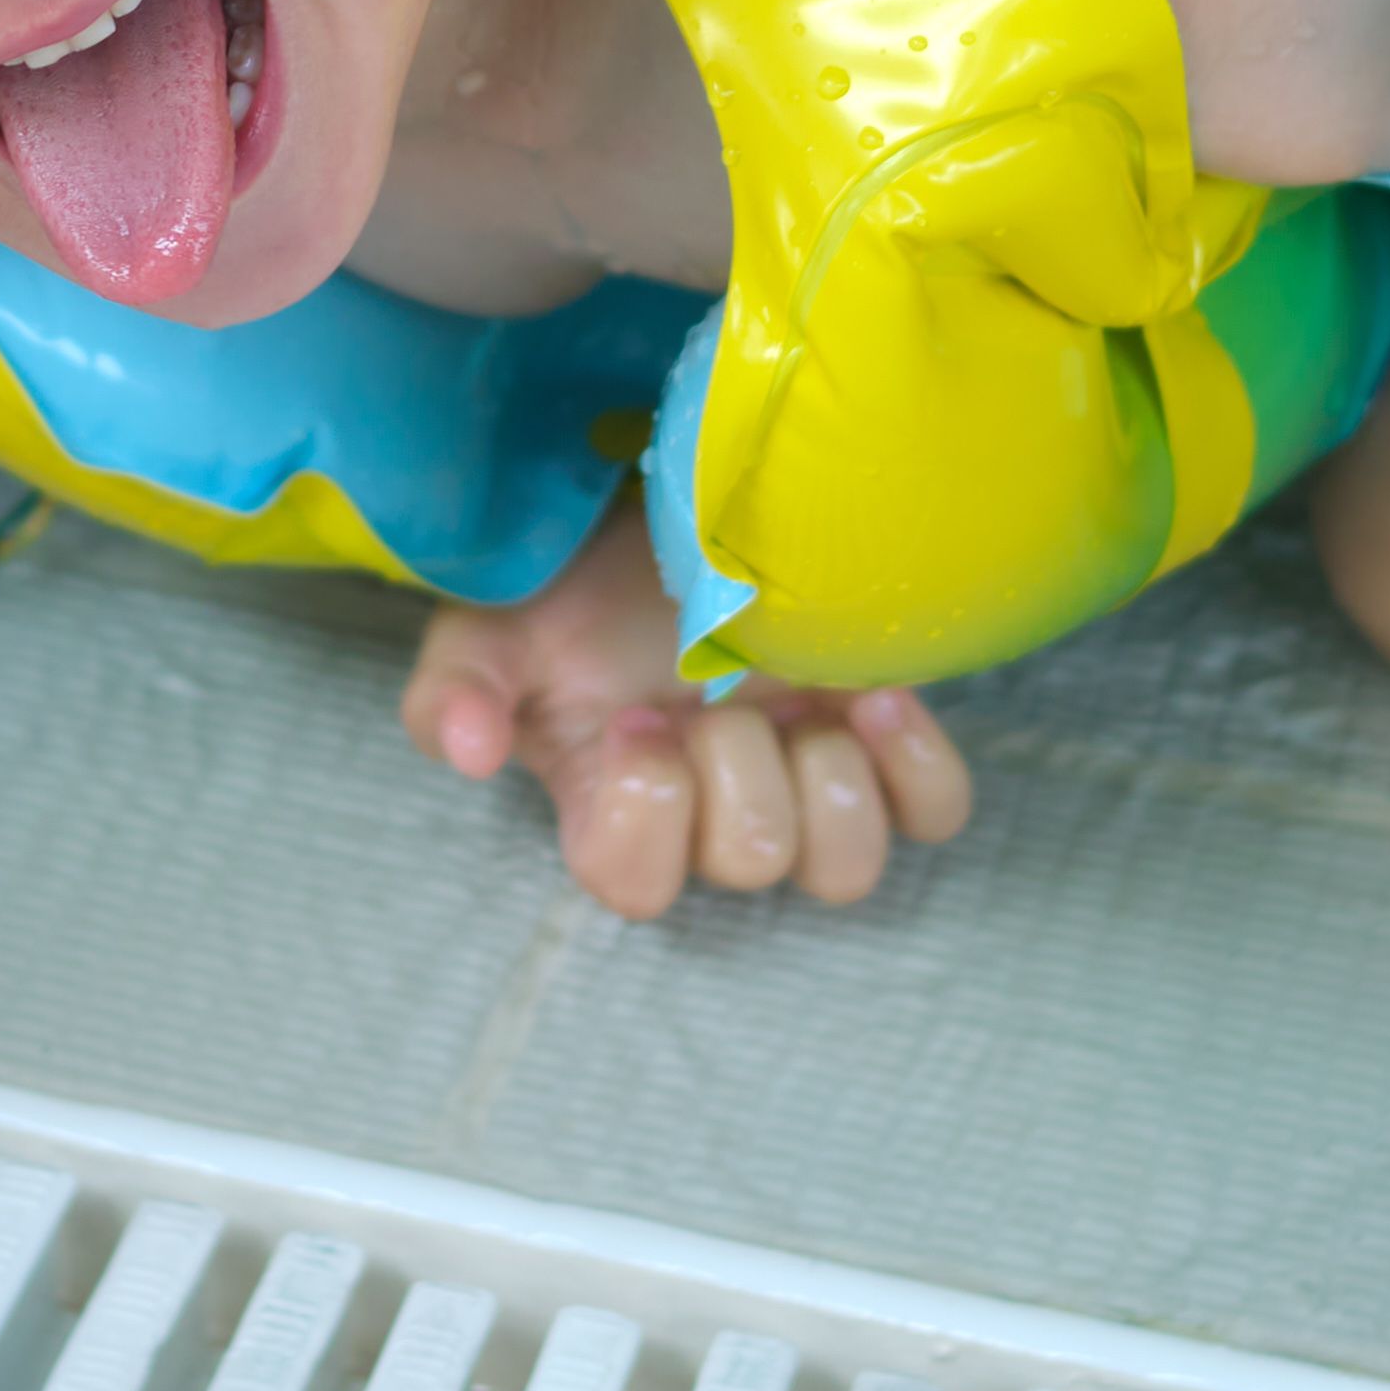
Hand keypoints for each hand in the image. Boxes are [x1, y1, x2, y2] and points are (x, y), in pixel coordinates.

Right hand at [399, 503, 975, 914]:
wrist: (667, 503)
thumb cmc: (574, 579)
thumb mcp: (489, 621)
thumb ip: (454, 691)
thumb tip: (468, 754)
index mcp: (616, 803)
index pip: (634, 887)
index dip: (645, 818)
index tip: (636, 720)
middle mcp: (717, 809)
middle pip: (752, 864)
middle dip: (736, 767)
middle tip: (709, 688)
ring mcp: (805, 777)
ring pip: (846, 868)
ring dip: (827, 783)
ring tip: (804, 704)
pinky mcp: (883, 739)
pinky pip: (935, 812)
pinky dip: (914, 766)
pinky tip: (875, 696)